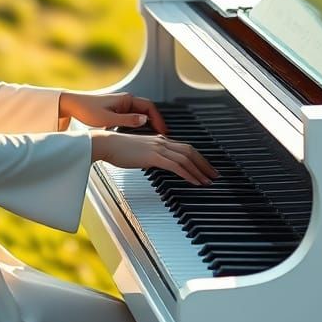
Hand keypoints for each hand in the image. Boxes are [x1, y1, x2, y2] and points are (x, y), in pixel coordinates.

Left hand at [58, 91, 169, 132]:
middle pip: (147, 110)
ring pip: (140, 113)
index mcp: (126, 99)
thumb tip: (144, 121)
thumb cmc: (87, 110)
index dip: (158, 119)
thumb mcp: (109, 119)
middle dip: (156, 122)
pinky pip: (132, 116)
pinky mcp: (115, 110)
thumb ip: (127, 120)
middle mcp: (125, 100)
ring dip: (148, 123)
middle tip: (163, 134)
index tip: (163, 130)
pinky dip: (139, 123)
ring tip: (154, 135)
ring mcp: (120, 105)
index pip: (149, 107)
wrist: (72, 105)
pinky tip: (139, 133)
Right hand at [89, 130, 218, 186]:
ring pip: (186, 158)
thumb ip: (149, 156)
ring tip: (207, 181)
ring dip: (199, 171)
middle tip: (214, 175)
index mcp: (159, 139)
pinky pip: (176, 166)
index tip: (206, 167)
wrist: (107, 144)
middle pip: (190, 151)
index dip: (198, 158)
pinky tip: (194, 182)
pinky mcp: (153, 156)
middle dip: (204, 164)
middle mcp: (162, 141)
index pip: (185, 147)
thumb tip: (155, 163)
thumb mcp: (138, 152)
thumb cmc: (118, 149)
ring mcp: (158, 147)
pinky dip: (188, 174)